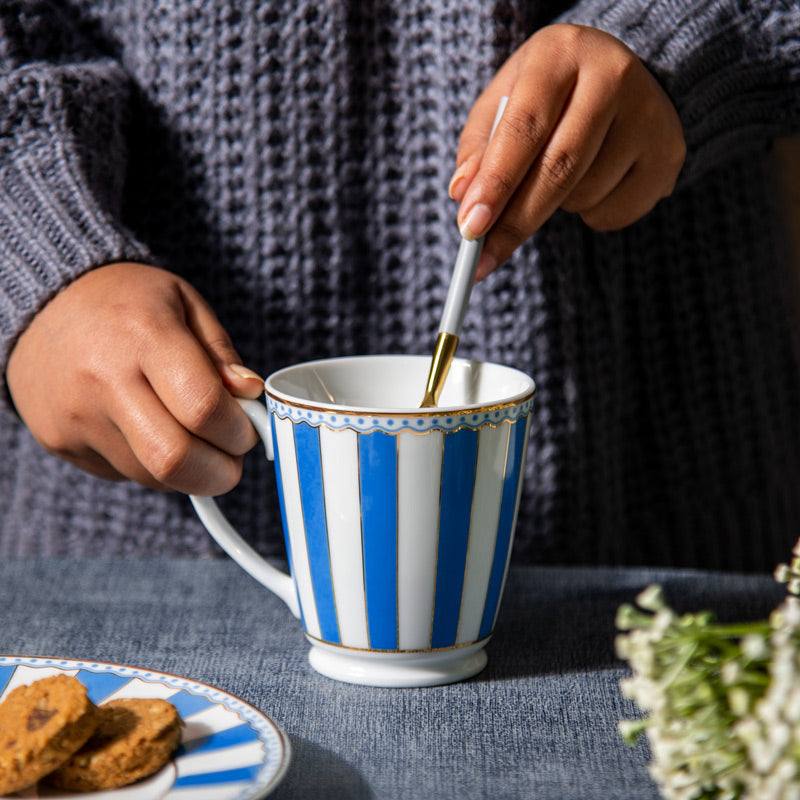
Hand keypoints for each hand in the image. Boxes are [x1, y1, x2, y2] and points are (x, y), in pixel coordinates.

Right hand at [7, 263, 262, 494]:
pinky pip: (124, 475)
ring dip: (189, 471)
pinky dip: (152, 466)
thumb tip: (249, 396)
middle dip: (220, 473)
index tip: (248, 430)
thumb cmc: (126, 302)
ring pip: (153, 477)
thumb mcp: (184, 302)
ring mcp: (77, 417)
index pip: (203, 408)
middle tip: (233, 459)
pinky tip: (150, 430)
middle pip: (174, 460)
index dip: (239, 432)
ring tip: (192, 436)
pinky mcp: (60, 442)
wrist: (42, 305)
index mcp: (144, 336)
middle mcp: (104, 381)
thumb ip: (221, 353)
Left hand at [449, 24, 685, 278]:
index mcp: (559, 54)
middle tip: (483, 258)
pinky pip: (614, 214)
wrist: (618, 76)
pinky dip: (589, 215)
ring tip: (558, 175)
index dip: (495, 183)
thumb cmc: (546, 95)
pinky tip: (592, 183)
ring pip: (584, 196)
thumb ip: (478, 150)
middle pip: (558, 169)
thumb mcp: (503, 105)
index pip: (524, 129)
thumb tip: (463, 196)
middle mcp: (612, 76)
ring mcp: (649, 114)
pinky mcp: (669, 153)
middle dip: (515, 221)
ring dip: (555, 208)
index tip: (470, 229)